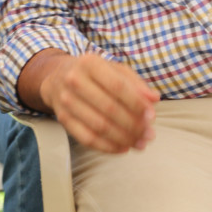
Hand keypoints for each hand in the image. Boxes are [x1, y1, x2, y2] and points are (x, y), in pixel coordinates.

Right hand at [35, 52, 159, 153]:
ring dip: (123, 139)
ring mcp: (66, 100)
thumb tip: (154, 99)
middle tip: (149, 135)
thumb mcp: (114, 69)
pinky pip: (87, 138)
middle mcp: (74, 80)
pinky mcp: (62, 118)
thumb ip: (136, 83)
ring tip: (140, 144)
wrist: (57, 77)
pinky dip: (108, 147)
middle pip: (109, 108)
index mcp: (90, 63)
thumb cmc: (94, 74)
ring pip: (99, 126)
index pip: (117, 86)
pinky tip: (123, 148)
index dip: (137, 104)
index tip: (151, 116)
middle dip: (133, 125)